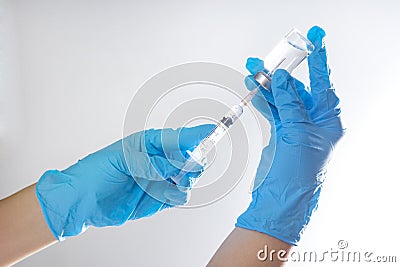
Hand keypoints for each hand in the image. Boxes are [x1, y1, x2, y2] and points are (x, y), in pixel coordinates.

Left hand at [36, 124, 213, 239]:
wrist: (82, 201)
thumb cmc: (94, 173)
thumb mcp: (118, 160)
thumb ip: (147, 163)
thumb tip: (170, 167)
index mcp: (148, 143)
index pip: (178, 137)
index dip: (196, 135)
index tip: (213, 132)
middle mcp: (157, 160)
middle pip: (189, 157)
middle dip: (192, 162)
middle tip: (183, 168)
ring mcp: (160, 179)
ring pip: (188, 177)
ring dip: (186, 180)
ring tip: (172, 183)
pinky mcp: (159, 197)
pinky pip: (180, 195)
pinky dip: (178, 195)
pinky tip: (166, 195)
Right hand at [236, 26, 343, 244]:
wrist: (280, 198)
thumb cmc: (298, 173)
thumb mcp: (298, 133)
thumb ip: (290, 103)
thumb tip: (283, 78)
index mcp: (327, 121)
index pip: (323, 86)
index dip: (318, 64)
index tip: (314, 43)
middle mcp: (313, 122)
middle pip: (298, 91)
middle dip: (282, 76)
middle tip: (267, 61)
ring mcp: (296, 128)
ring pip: (282, 100)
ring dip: (268, 87)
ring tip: (254, 73)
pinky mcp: (282, 133)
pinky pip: (273, 111)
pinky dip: (264, 100)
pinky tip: (255, 90)